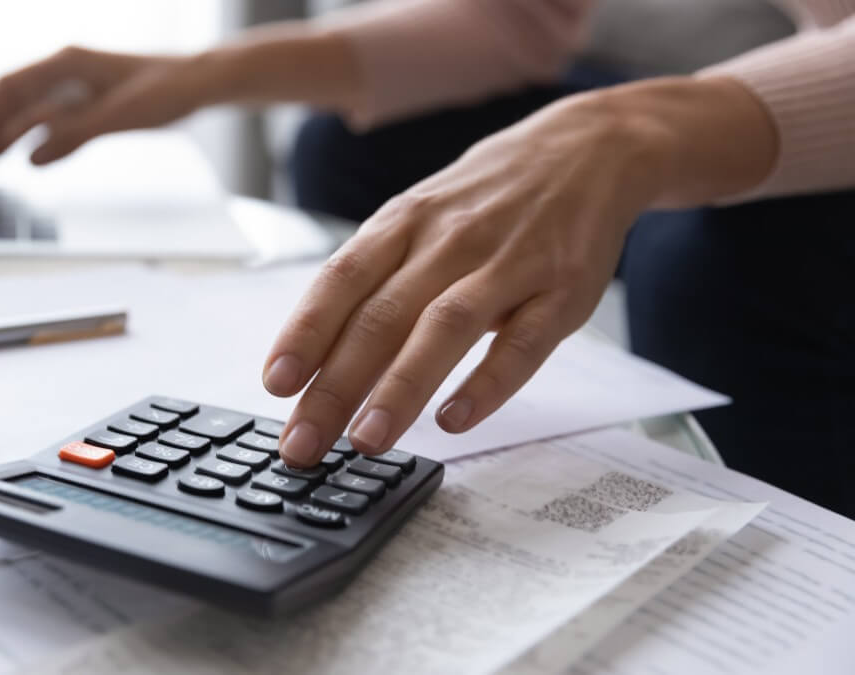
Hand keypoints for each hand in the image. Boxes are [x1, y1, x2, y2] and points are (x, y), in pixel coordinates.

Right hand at [0, 47, 204, 186]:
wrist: (203, 82)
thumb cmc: (168, 89)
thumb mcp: (120, 115)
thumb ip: (73, 134)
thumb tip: (31, 157)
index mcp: (67, 63)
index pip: (10, 88)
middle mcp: (66, 70)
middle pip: (12, 100)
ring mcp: (77, 86)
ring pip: (28, 111)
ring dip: (4, 138)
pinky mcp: (91, 102)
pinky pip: (49, 120)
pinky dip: (31, 138)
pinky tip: (20, 157)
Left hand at [264, 77, 776, 466]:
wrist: (591, 147)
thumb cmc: (488, 197)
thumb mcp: (422, 215)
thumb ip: (377, 276)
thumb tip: (314, 354)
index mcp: (405, 222)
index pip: (341, 279)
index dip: (304, 333)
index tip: (274, 385)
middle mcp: (450, 240)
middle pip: (381, 317)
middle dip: (334, 387)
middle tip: (302, 445)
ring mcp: (509, 264)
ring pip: (444, 327)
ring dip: (400, 387)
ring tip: (365, 440)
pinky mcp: (563, 291)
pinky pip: (524, 342)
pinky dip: (488, 382)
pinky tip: (455, 419)